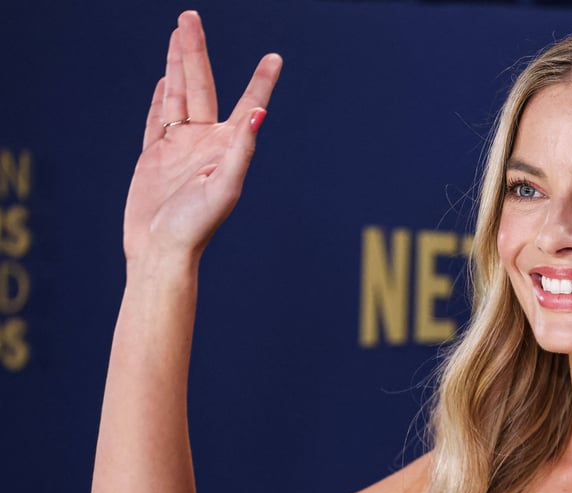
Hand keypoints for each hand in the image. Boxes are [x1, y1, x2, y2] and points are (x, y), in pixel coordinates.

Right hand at [123, 10, 281, 272]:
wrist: (161, 251)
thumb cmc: (196, 226)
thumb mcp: (224, 188)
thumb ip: (240, 151)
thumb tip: (257, 114)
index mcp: (228, 147)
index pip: (248, 103)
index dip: (261, 80)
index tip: (275, 57)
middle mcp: (206, 142)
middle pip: (202, 86)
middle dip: (195, 51)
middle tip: (190, 17)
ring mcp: (180, 147)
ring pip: (178, 95)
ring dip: (178, 65)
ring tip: (178, 34)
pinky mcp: (155, 156)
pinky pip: (158, 118)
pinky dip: (162, 97)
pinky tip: (165, 80)